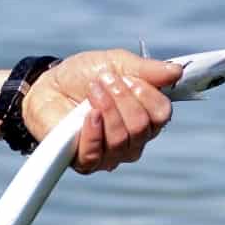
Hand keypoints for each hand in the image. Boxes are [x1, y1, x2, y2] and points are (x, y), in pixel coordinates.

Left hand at [23, 49, 179, 173]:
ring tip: (92, 90)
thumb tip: (177, 71)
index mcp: (145, 115)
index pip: (162, 114)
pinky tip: (88, 114)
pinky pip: (97, 154)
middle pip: (142, 127)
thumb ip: (146, 70)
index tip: (127, 76)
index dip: (146, 94)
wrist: (47, 85)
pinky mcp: (86, 161)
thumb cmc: (83, 75)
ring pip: (122, 140)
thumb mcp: (116, 63)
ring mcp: (111, 153)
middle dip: (122, 98)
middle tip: (104, 80)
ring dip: (106, 109)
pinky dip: (94, 131)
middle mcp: (134, 139)